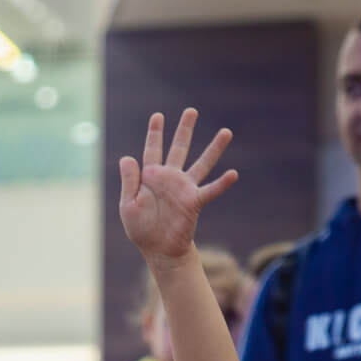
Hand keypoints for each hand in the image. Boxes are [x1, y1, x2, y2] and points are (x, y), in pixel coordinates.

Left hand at [119, 109, 237, 264]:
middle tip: (192, 111)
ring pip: (201, 163)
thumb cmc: (141, 228)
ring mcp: (184, 188)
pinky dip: (221, 183)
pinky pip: (210, 190)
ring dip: (214, 149)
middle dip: (185, 130)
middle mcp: (170, 178)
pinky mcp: (194, 202)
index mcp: (151, 177)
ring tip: (226, 132)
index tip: (158, 116)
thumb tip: (127, 157)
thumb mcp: (128, 205)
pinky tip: (233, 174)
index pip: (152, 150)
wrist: (158, 249)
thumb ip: (129, 181)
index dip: (155, 133)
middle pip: (179, 148)